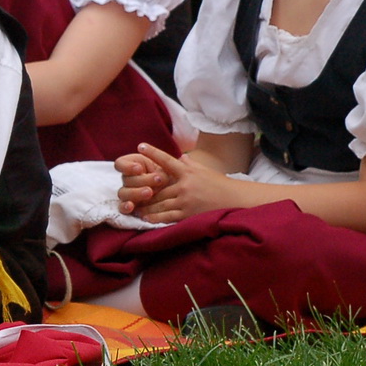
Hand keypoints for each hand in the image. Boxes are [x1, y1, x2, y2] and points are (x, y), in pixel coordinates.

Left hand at [119, 143, 240, 223]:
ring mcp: (186, 200)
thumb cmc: (220, 184)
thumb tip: (181, 157)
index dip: (153, 153)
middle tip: (128, 189)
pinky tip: (146, 218)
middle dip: (143, 188)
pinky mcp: (189, 215)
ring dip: (146, 205)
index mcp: (188, 172)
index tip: (140, 146)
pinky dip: (155, 218)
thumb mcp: (205, 171)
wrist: (236, 201)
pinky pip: (168, 217)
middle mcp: (185, 185)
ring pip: (160, 203)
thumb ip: (191, 165)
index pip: (167, 160)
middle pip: (158, 187)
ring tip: (134, 206)